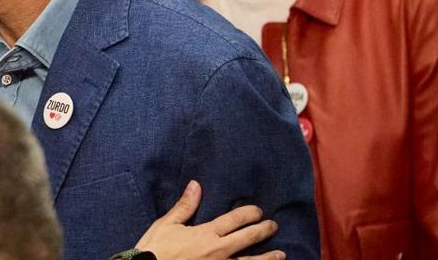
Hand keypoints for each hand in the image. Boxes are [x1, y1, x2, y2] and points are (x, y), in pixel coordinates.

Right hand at [136, 180, 282, 259]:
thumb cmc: (156, 249)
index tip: (258, 210)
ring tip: (281, 254)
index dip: (248, 214)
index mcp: (205, 234)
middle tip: (273, 225)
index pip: (233, 220)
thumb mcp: (167, 224)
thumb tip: (196, 185)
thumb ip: (185, 206)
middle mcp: (218, 251)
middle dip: (262, 231)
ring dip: (267, 257)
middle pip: (246, 239)